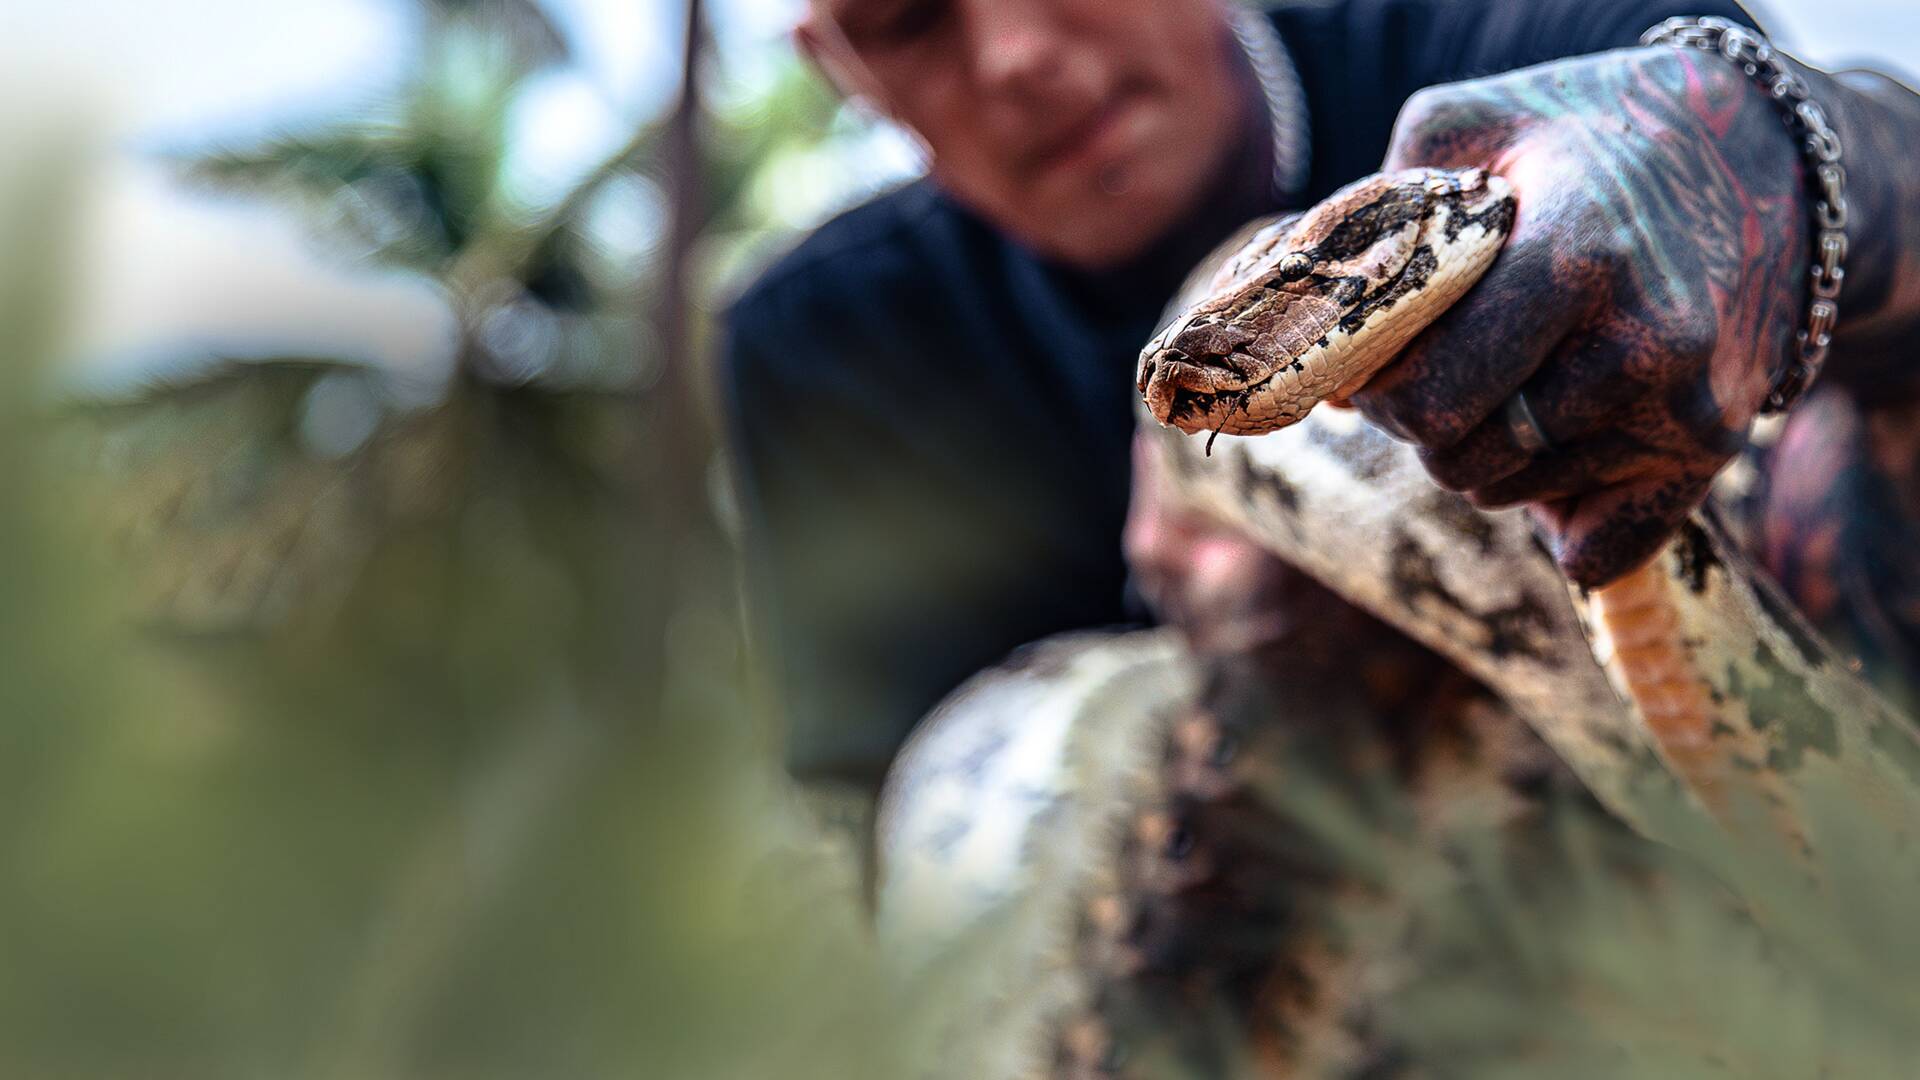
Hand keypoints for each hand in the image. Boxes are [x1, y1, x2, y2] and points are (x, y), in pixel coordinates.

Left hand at [1348, 48, 1807, 586]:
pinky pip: (1595, 553)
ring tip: (1507, 377)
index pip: (1429, 395)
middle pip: (1461, 457)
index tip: (1377, 358)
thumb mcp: (1470, 125)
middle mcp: (1642, 342)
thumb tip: (1301, 321)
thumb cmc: (1578, 140)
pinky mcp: (1710, 449)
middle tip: (1434, 370)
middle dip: (1421, 424)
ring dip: (1482, 454)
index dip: (1377, 389)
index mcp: (1576, 256)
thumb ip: (1375, 204)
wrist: (1749, 155)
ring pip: (1509, 493)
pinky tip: (1556, 445)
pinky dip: (1556, 519)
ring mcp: (1685, 405)